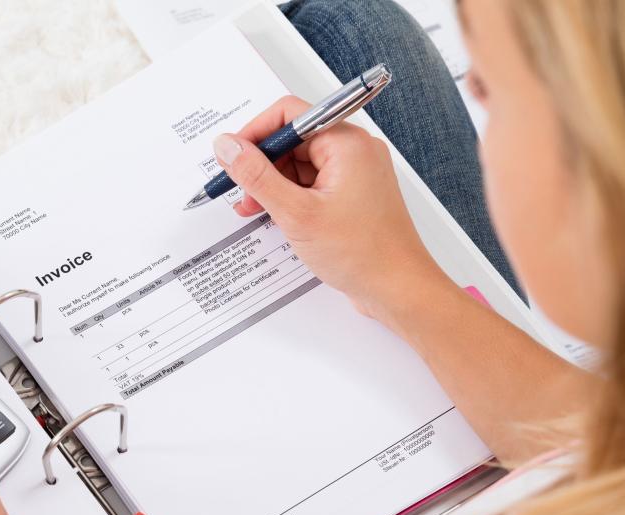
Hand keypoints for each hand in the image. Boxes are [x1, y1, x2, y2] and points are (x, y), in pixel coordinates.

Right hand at [214, 96, 445, 321]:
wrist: (397, 288)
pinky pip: (312, 184)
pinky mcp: (351, 195)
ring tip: (254, 210)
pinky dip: (291, 197)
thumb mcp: (296, 213)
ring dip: (273, 185)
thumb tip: (228, 147)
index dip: (255, 134)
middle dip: (262, 165)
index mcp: (346, 143)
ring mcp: (354, 173)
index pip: (289, 115)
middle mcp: (354, 151)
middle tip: (241, 192)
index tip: (232, 156)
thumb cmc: (362, 253)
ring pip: (300, 165)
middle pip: (293, 140)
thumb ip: (256, 176)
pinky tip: (277, 216)